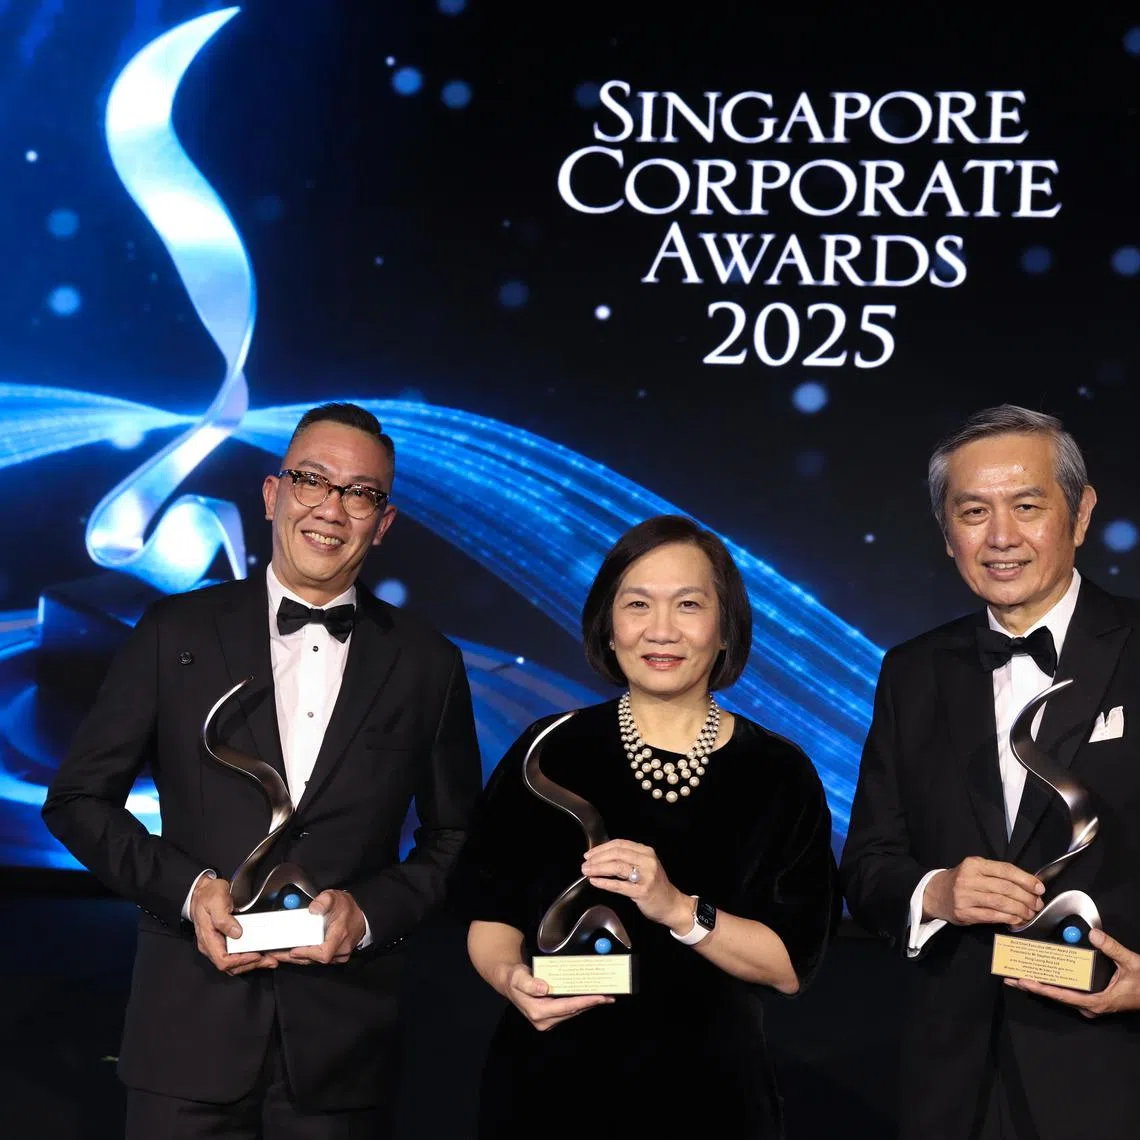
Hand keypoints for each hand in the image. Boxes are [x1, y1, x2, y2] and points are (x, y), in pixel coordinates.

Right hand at [189, 875, 276, 975]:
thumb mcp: (215, 901)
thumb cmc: (207, 895)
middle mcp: (212, 945)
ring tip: (270, 959)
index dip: (241, 961)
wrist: (203, 890)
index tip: (256, 955)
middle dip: (252, 964)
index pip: (223, 960)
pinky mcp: (225, 941)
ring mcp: (219, 944)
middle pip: (231, 966)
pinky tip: (261, 953)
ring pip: (235, 963)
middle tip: (270, 960)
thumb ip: (223, 918)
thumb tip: (236, 933)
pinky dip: (250, 956)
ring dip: (253, 963)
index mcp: (208, 939)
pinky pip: (237, 954)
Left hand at [270, 889, 365, 966]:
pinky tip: (292, 952)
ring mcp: (338, 956)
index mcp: (340, 935)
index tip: (294, 949)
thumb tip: (313, 909)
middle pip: (314, 960)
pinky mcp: (335, 958)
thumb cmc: (347, 908)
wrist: (361, 916)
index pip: (324, 953)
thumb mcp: (335, 897)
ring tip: (279, 953)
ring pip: (314, 962)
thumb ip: (324, 901)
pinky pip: (317, 960)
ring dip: (296, 958)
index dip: (307, 954)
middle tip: (275, 953)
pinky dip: (304, 957)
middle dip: (293, 957)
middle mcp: (340, 949)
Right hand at [499, 962, 611, 1030]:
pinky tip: (590, 998)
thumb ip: (530, 983)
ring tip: (604, 997)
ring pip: (572, 1013)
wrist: (509, 983)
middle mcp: (543, 1020)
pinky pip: (569, 1011)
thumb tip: (545, 987)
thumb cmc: (514, 978)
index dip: (583, 1002)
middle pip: (572, 1011)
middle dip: (590, 1004)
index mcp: (537, 1011)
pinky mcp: (550, 1018)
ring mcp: (547, 1021)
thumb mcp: (518, 977)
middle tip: (608, 997)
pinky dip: (580, 1005)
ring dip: (587, 1005)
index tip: (599, 998)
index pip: (565, 1007)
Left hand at [582, 839, 690, 930]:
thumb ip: (628, 859)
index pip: (620, 844)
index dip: (602, 848)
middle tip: (585, 863)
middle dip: (597, 858)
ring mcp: (646, 876)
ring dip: (598, 869)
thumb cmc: (655, 885)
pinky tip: (595, 882)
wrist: (672, 905)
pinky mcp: (642, 892)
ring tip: (586, 871)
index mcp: (646, 851)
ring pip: (617, 867)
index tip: (589, 854)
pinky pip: (619, 885)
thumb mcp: (645, 866)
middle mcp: (647, 861)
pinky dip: (604, 883)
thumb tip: (601, 856)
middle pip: (617, 854)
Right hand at [923, 857, 1043, 926]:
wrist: (935, 893)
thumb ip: (998, 875)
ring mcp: (965, 896)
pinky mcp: (964, 912)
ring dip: (1020, 910)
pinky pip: (992, 916)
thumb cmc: (962, 881)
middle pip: (1005, 888)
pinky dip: (1008, 918)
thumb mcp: (976, 870)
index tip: (1039, 888)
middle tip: (1037, 904)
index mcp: (974, 864)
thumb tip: (1029, 885)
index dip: (1025, 879)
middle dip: (1026, 897)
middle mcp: (968, 878)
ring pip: (1000, 903)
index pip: (1005, 870)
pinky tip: (1016, 919)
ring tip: (1029, 913)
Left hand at [1006, 929, 1139, 1016]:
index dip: (1042, 988)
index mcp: (1097, 1001)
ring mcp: (1091, 1004)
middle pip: (1056, 996)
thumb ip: (1113, 949)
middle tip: (1010, 977)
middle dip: (1033, 986)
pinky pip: (1069, 992)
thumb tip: (1094, 934)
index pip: (1064, 995)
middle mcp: (1091, 1006)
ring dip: (1041, 985)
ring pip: (1061, 995)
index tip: (1024, 981)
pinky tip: (1041, 977)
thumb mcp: (1132, 964)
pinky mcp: (1093, 1000)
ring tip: (1018, 976)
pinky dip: (1053, 985)